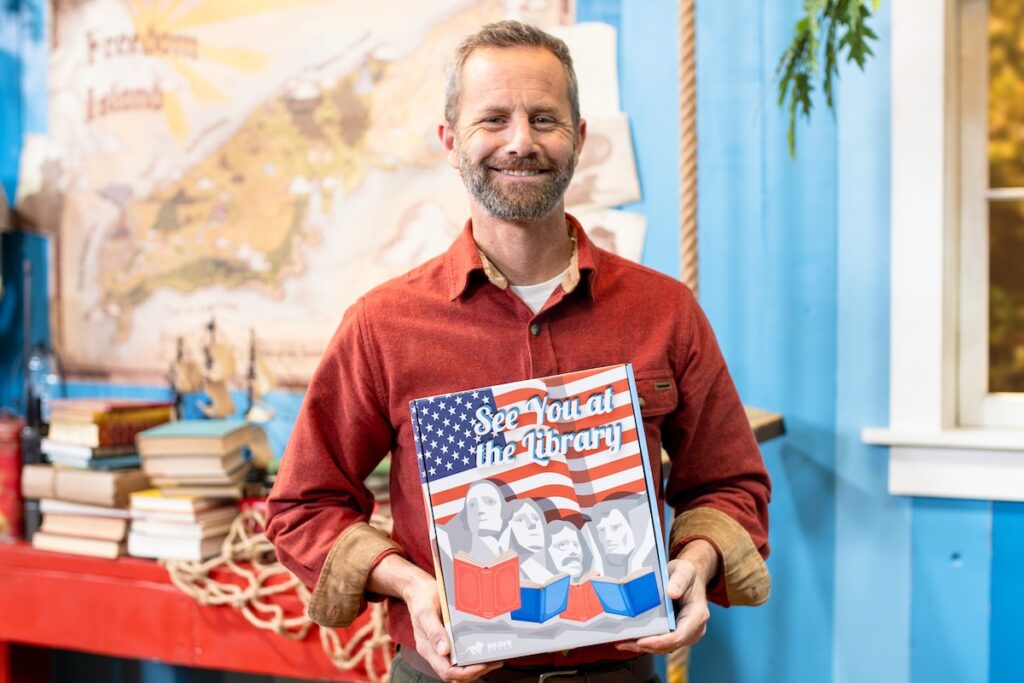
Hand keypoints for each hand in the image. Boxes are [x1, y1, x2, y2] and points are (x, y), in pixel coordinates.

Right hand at [401, 572, 503, 681]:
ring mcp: (442, 646)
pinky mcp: (449, 639)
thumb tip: (444, 650)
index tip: (482, 665)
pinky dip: (474, 655)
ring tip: (494, 658)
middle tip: (494, 662)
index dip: (466, 673)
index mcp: (428, 648)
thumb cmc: (421, 599)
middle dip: (476, 671)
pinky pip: (461, 654)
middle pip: (456, 674)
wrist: (419, 590)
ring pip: (460, 667)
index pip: (447, 672)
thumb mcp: (425, 612)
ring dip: (477, 666)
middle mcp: (435, 651)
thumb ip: (434, 631)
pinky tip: (485, 648)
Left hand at [615, 540, 716, 654]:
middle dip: (646, 646)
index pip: (680, 635)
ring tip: (621, 643)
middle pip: (669, 645)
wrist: (689, 578)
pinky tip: (628, 639)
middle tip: (623, 643)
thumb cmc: (686, 573)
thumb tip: (672, 593)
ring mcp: (685, 633)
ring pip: (663, 647)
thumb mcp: (684, 570)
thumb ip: (680, 580)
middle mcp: (694, 629)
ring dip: (642, 647)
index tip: (642, 641)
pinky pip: (661, 642)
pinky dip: (645, 642)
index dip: (660, 641)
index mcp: (697, 615)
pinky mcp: (675, 633)